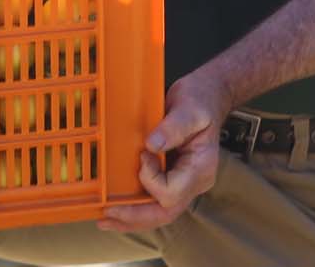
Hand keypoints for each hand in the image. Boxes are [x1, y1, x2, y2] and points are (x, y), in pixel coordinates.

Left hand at [97, 67, 229, 233]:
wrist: (208, 96)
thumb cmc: (201, 100)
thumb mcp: (191, 108)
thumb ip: (173, 127)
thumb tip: (152, 145)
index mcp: (201, 167)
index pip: (172, 191)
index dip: (150, 179)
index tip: (141, 156)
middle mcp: (194, 181)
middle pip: (165, 212)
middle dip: (134, 217)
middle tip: (107, 215)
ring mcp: (184, 182)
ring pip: (158, 213)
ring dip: (131, 219)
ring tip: (105, 219)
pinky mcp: (172, 177)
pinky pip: (154, 200)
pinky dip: (135, 207)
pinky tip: (116, 206)